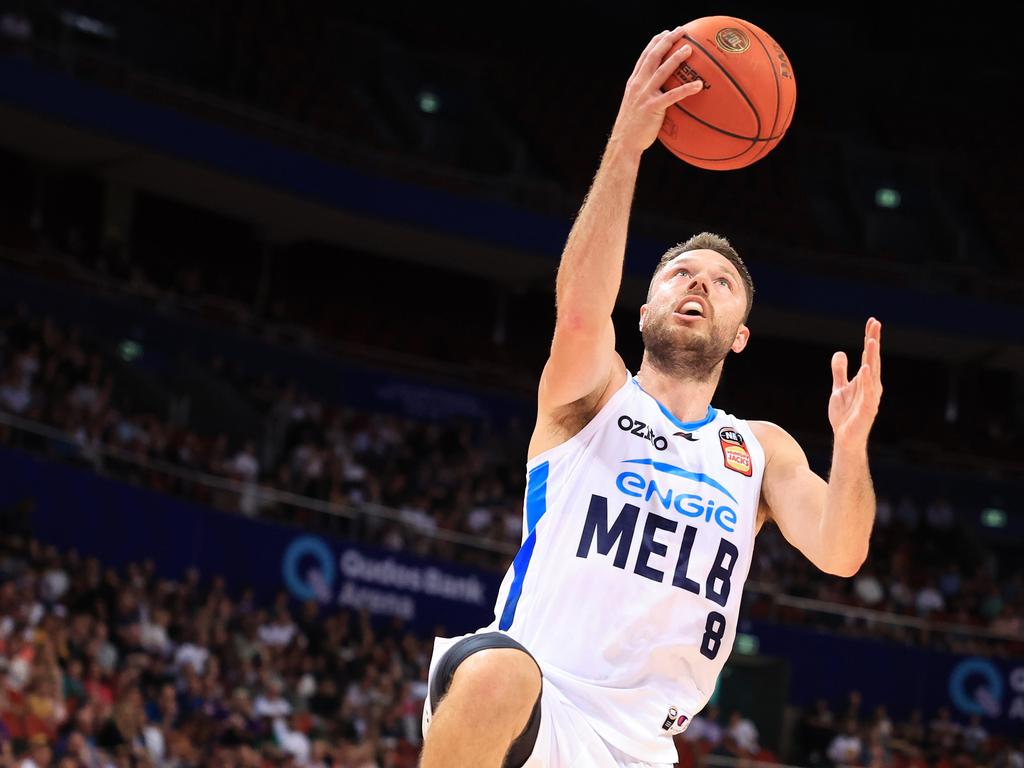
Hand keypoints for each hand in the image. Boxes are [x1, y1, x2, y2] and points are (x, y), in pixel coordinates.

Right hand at [610, 26, 703, 156]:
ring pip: (662, 71)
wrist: (624, 143)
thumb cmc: (632, 127)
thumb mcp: (635, 105)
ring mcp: (644, 95)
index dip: (655, 42)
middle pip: (653, 57)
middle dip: (667, 41)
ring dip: (676, 58)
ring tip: (689, 49)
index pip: (645, 56)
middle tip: (680, 31)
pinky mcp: (652, 108)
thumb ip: (645, 94)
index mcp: (634, 82)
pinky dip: (686, 89)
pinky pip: (672, 96)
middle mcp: (638, 85)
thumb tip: (662, 91)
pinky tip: (699, 85)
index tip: (666, 33)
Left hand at [829, 318, 882, 446]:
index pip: (869, 355)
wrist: (845, 438)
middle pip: (873, 359)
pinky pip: (868, 393)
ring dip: (872, 357)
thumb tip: (840, 353)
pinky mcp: (866, 410)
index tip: (872, 321)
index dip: (870, 338)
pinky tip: (865, 368)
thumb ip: (840, 372)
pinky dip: (867, 380)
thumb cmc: (845, 414)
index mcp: (866, 380)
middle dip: (874, 341)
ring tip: (871, 341)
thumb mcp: (839, 388)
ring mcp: (870, 397)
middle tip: (875, 323)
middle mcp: (872, 386)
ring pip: (872, 373)